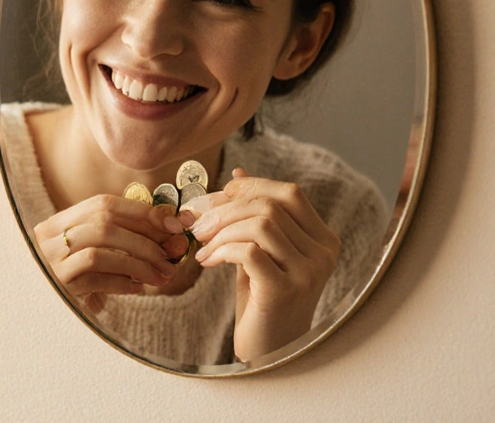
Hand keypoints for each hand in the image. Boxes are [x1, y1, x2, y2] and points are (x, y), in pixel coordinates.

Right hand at [33, 194, 186, 313]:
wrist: (48, 317)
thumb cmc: (79, 275)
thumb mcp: (93, 249)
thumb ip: (124, 236)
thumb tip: (172, 233)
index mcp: (60, 221)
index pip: (103, 204)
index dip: (141, 211)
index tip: (173, 224)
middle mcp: (51, 238)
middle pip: (103, 226)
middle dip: (145, 239)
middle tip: (171, 255)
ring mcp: (51, 264)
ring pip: (100, 253)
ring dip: (138, 263)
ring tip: (162, 275)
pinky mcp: (59, 288)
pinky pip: (95, 281)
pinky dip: (122, 283)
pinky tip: (138, 288)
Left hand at [189, 167, 339, 359]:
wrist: (268, 349)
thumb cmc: (262, 299)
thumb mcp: (259, 250)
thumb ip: (253, 214)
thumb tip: (239, 173)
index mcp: (323, 239)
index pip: (289, 193)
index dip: (249, 188)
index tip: (217, 199)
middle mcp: (323, 254)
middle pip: (270, 206)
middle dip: (225, 209)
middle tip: (199, 224)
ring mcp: (308, 273)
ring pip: (260, 224)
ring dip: (221, 230)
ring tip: (203, 246)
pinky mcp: (285, 290)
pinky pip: (248, 251)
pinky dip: (221, 250)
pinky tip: (208, 262)